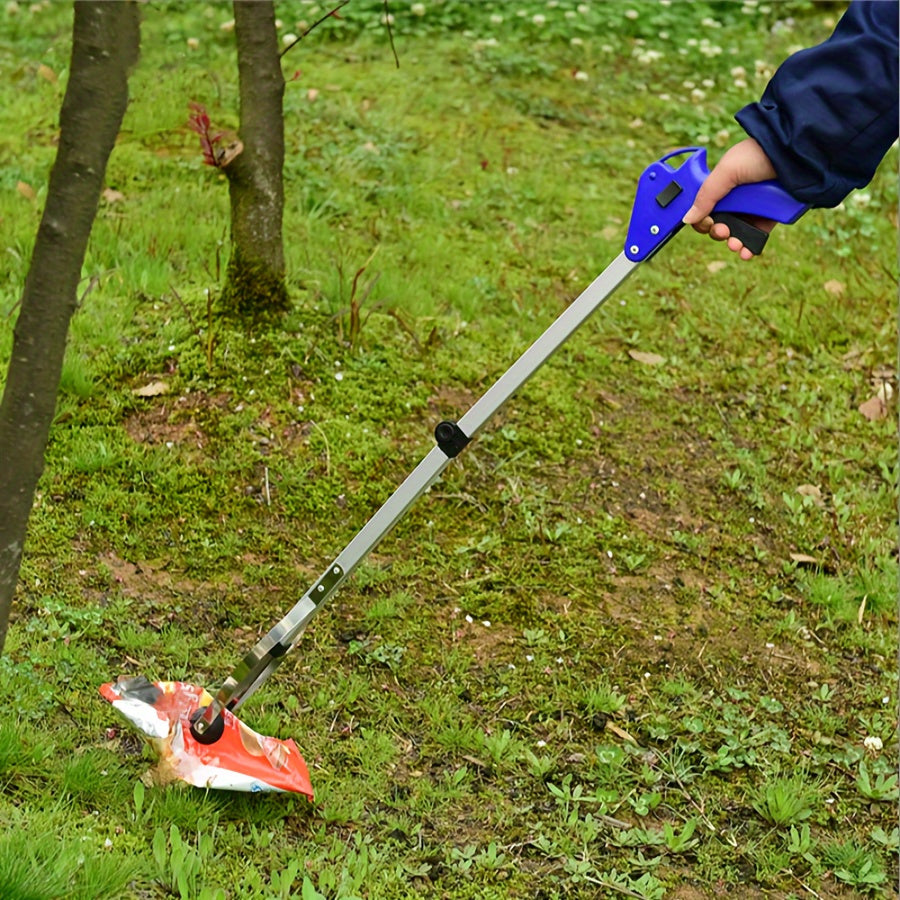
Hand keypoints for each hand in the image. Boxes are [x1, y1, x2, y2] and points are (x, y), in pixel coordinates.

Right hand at [682, 138, 777, 259]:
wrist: (795, 155)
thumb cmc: (759, 155)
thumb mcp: (726, 172)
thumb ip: (706, 196)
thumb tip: (687, 219)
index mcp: (722, 185)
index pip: (705, 209)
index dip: (702, 220)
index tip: (707, 223)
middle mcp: (737, 197)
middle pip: (719, 223)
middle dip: (717, 232)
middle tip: (723, 231)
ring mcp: (754, 208)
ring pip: (737, 233)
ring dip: (733, 243)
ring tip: (735, 244)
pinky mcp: (771, 216)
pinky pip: (757, 236)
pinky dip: (750, 247)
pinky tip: (746, 252)